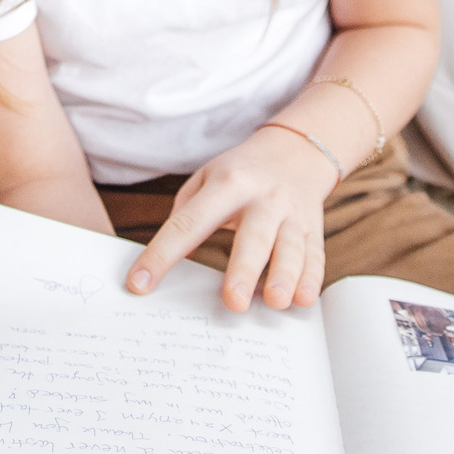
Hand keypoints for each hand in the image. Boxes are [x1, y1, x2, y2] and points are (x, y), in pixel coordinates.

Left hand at [125, 127, 336, 312]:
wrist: (295, 151)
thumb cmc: (240, 173)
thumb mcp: (206, 177)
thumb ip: (186, 213)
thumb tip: (171, 257)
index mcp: (226, 184)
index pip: (189, 222)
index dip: (162, 253)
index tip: (139, 283)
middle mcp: (262, 198)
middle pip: (253, 237)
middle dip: (243, 270)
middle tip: (232, 302)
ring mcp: (291, 214)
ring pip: (290, 247)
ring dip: (284, 276)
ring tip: (276, 302)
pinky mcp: (313, 228)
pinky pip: (314, 256)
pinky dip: (311, 278)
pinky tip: (303, 298)